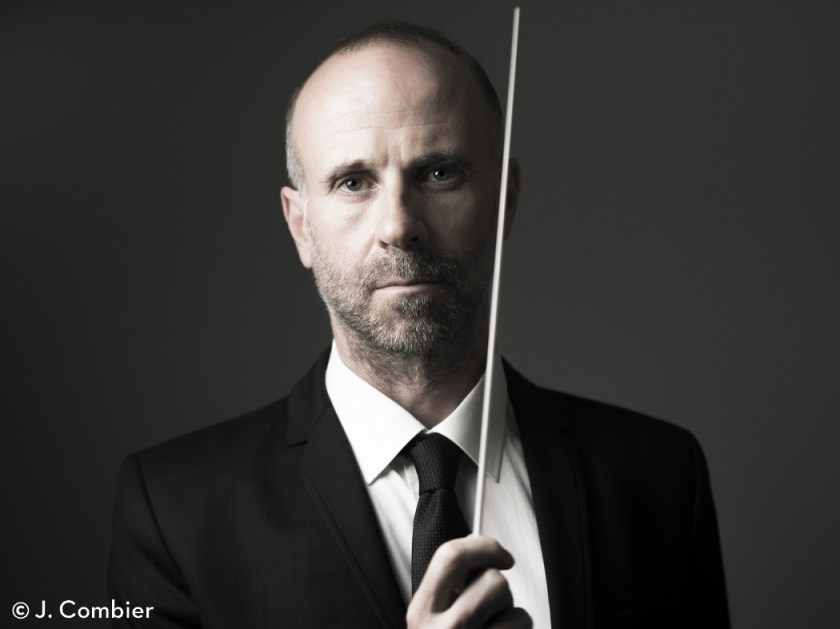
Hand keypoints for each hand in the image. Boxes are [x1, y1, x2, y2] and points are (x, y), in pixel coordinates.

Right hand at [405, 535, 531, 628]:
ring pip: (511, 603)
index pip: (450, 556)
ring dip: (509, 611)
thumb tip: (472, 543)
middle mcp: (443, 628)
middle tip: (496, 600)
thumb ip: (446, 585)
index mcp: (422, 611)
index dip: (483, 546)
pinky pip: (521, 621)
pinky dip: (519, 626)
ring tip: (493, 625)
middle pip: (491, 579)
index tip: (498, 552)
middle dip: (499, 587)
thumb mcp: (430, 620)